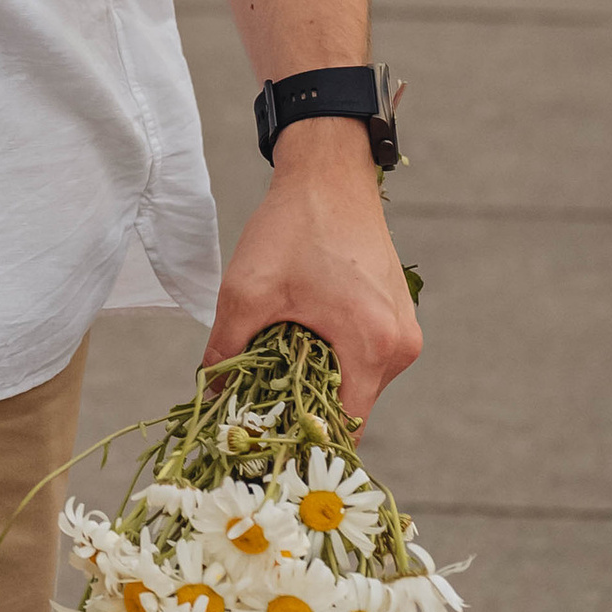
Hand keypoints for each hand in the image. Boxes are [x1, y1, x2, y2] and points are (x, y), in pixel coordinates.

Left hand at [205, 121, 422, 423]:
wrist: (330, 172)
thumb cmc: (294, 227)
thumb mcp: (246, 291)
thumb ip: (226, 350)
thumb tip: (208, 395)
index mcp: (374, 346)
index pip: (343, 425)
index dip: (302, 438)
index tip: (265, 439)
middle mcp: (401, 346)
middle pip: (350, 405)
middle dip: (303, 407)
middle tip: (257, 403)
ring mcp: (404, 330)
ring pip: (356, 381)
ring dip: (317, 379)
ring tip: (274, 365)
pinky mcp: (396, 315)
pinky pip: (363, 355)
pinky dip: (332, 356)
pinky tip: (298, 340)